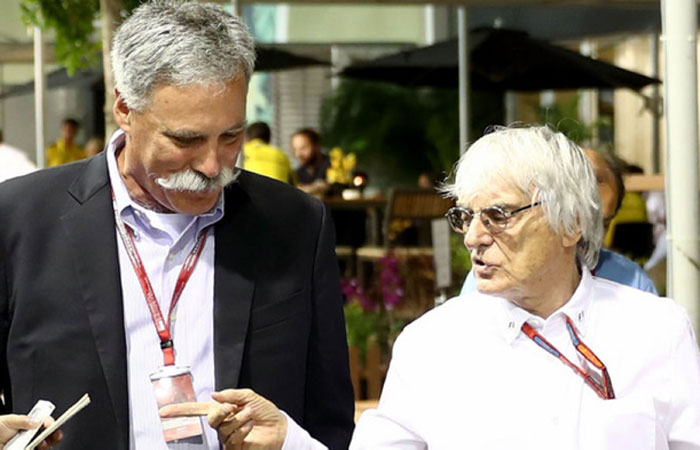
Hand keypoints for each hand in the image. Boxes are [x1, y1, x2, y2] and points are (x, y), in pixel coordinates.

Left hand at [0, 414, 62, 448]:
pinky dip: (39, 449)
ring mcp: (27, 448)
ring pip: (44, 448)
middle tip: (54, 434)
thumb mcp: (7, 421)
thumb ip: (22, 420)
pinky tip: (32, 448)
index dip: (49, 423)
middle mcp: (30, 439)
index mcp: (28, 427)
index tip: (50, 424)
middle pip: (48, 437)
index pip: (44, 424)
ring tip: (40, 444)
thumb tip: (37, 420)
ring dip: (45, 445)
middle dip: (54, 435)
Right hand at [159, 388, 286, 449]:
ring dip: (239, 419)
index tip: (165, 411)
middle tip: (234, 408)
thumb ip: (231, 394)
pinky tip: (250, 426)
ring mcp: (227, 437)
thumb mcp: (250, 397)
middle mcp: (222, 423)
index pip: (198, 410)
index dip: (181, 410)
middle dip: (222, 411)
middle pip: (211, 418)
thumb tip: (215, 395)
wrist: (279, 428)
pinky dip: (242, 429)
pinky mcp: (234, 447)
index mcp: (223, 409)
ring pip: (223, 428)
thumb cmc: (265, 412)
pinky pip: (232, 438)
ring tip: (250, 416)